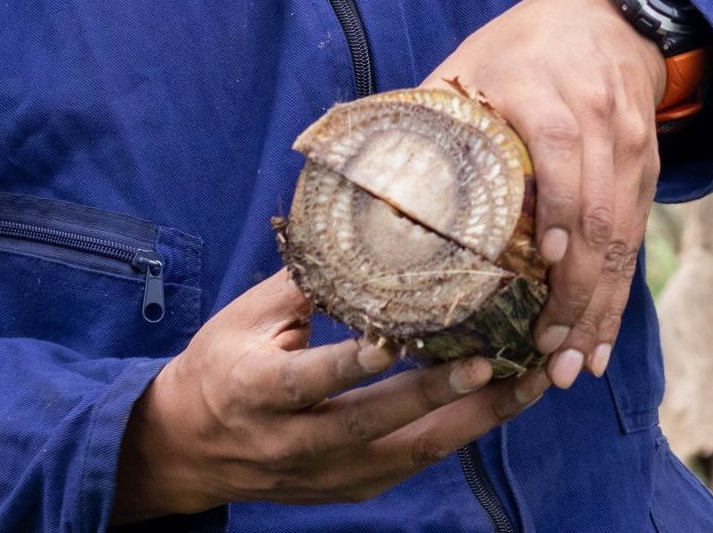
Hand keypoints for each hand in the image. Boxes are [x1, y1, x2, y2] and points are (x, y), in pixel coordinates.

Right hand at [111, 270, 545, 521]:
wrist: (185, 449)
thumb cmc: (221, 365)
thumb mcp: (247, 317)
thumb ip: (306, 282)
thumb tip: (360, 224)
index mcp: (261, 391)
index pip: (310, 381)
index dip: (352, 364)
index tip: (395, 339)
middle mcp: (295, 441)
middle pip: (372, 426)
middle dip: (436, 397)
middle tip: (492, 362)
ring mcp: (325, 473)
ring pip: (407, 454)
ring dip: (471, 421)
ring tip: (527, 383)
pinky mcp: (349, 488)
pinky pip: (412, 463)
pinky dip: (458, 433)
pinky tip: (501, 402)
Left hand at [422, 0, 665, 393]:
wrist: (611, 14)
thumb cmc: (524, 45)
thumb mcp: (471, 64)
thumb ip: (430, 118)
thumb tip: (364, 180)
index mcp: (546, 93)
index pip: (559, 151)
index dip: (558, 208)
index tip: (543, 263)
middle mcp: (597, 120)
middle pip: (598, 211)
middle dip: (576, 289)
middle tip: (547, 353)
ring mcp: (631, 147)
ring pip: (622, 236)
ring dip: (599, 306)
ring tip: (571, 366)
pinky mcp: (649, 170)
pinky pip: (636, 239)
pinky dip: (618, 293)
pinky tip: (600, 339)